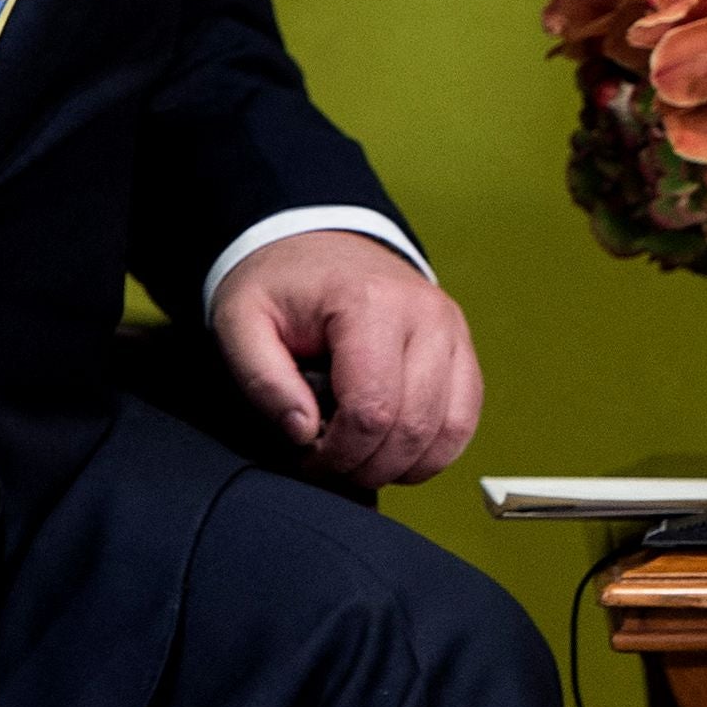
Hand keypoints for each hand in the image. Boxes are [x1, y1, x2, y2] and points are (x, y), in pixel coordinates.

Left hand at [210, 229, 484, 486]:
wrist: (317, 242)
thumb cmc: (280, 284)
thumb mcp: (241, 323)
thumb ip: (263, 382)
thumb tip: (304, 433)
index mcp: (369, 302)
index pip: (371, 410)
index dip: (338, 452)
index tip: (308, 454)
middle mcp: (424, 314)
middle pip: (414, 426)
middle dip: (368, 464)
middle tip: (330, 463)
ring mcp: (450, 329)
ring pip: (450, 428)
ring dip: (405, 463)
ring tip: (362, 458)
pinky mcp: (461, 346)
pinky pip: (465, 417)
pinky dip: (434, 449)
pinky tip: (395, 450)